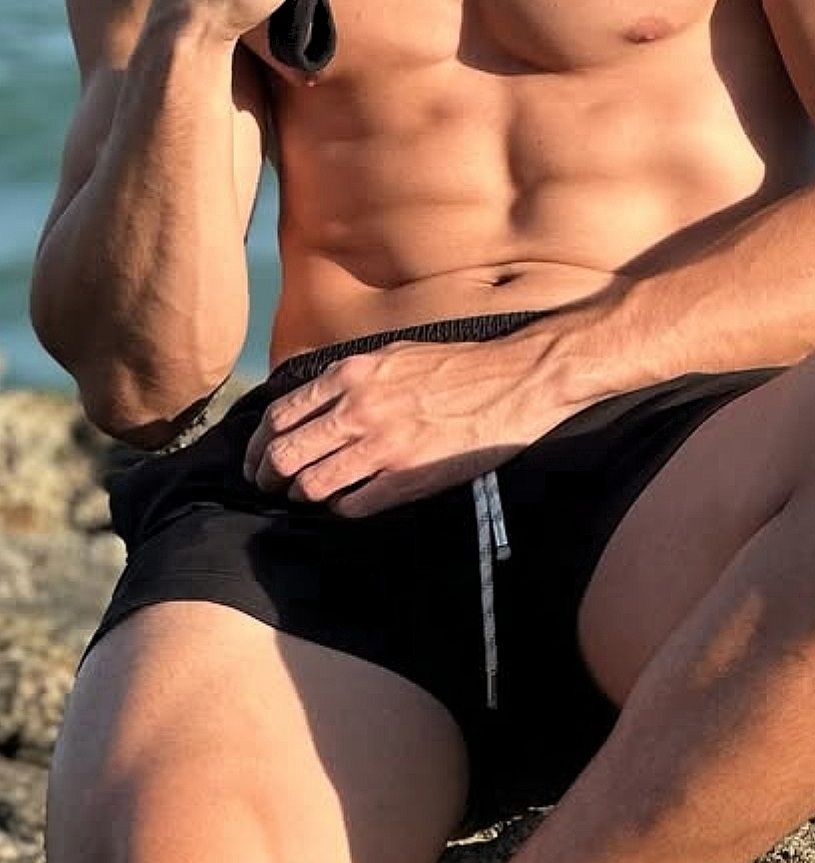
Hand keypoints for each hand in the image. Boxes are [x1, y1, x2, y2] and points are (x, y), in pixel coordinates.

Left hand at [242, 324, 569, 514]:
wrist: (512, 380)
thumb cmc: (455, 366)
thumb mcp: (392, 355)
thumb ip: (349, 378)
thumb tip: (311, 402)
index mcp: (352, 375)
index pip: (280, 416)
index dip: (257, 445)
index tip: (255, 460)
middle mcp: (359, 409)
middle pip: (285, 454)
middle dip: (267, 476)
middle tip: (268, 486)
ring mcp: (383, 445)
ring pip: (312, 485)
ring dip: (302, 495)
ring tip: (306, 496)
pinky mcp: (408, 477)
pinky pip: (353, 505)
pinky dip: (341, 508)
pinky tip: (346, 502)